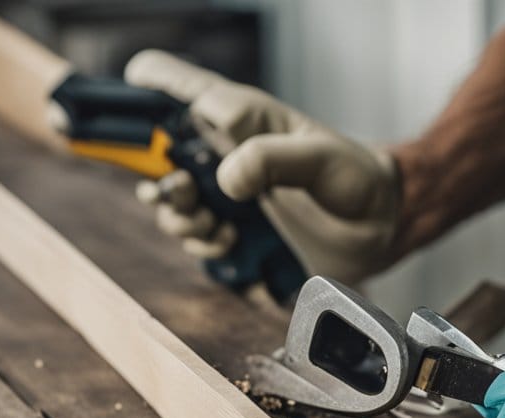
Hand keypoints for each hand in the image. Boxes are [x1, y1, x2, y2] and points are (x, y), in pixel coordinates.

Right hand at [124, 50, 400, 282]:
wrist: (377, 231)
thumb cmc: (353, 179)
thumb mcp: (320, 159)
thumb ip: (272, 158)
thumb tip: (226, 178)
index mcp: (235, 117)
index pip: (167, 85)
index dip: (137, 89)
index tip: (127, 111)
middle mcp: (219, 153)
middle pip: (149, 152)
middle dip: (153, 175)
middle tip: (184, 192)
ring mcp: (221, 195)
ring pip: (166, 203)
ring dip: (180, 217)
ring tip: (216, 226)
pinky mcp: (229, 234)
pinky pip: (193, 241)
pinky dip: (203, 245)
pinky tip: (233, 244)